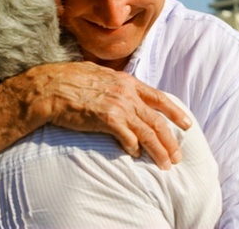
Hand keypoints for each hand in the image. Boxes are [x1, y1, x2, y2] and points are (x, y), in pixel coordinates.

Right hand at [6, 61, 191, 169]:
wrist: (51, 87)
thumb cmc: (70, 80)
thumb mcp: (99, 74)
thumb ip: (115, 83)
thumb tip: (122, 89)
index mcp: (127, 82)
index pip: (159, 98)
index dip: (176, 112)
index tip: (187, 124)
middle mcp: (127, 93)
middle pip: (157, 120)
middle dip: (170, 140)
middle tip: (178, 156)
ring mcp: (118, 106)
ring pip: (147, 132)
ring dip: (158, 150)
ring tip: (165, 164)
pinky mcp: (107, 119)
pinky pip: (128, 138)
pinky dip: (135, 148)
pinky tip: (137, 156)